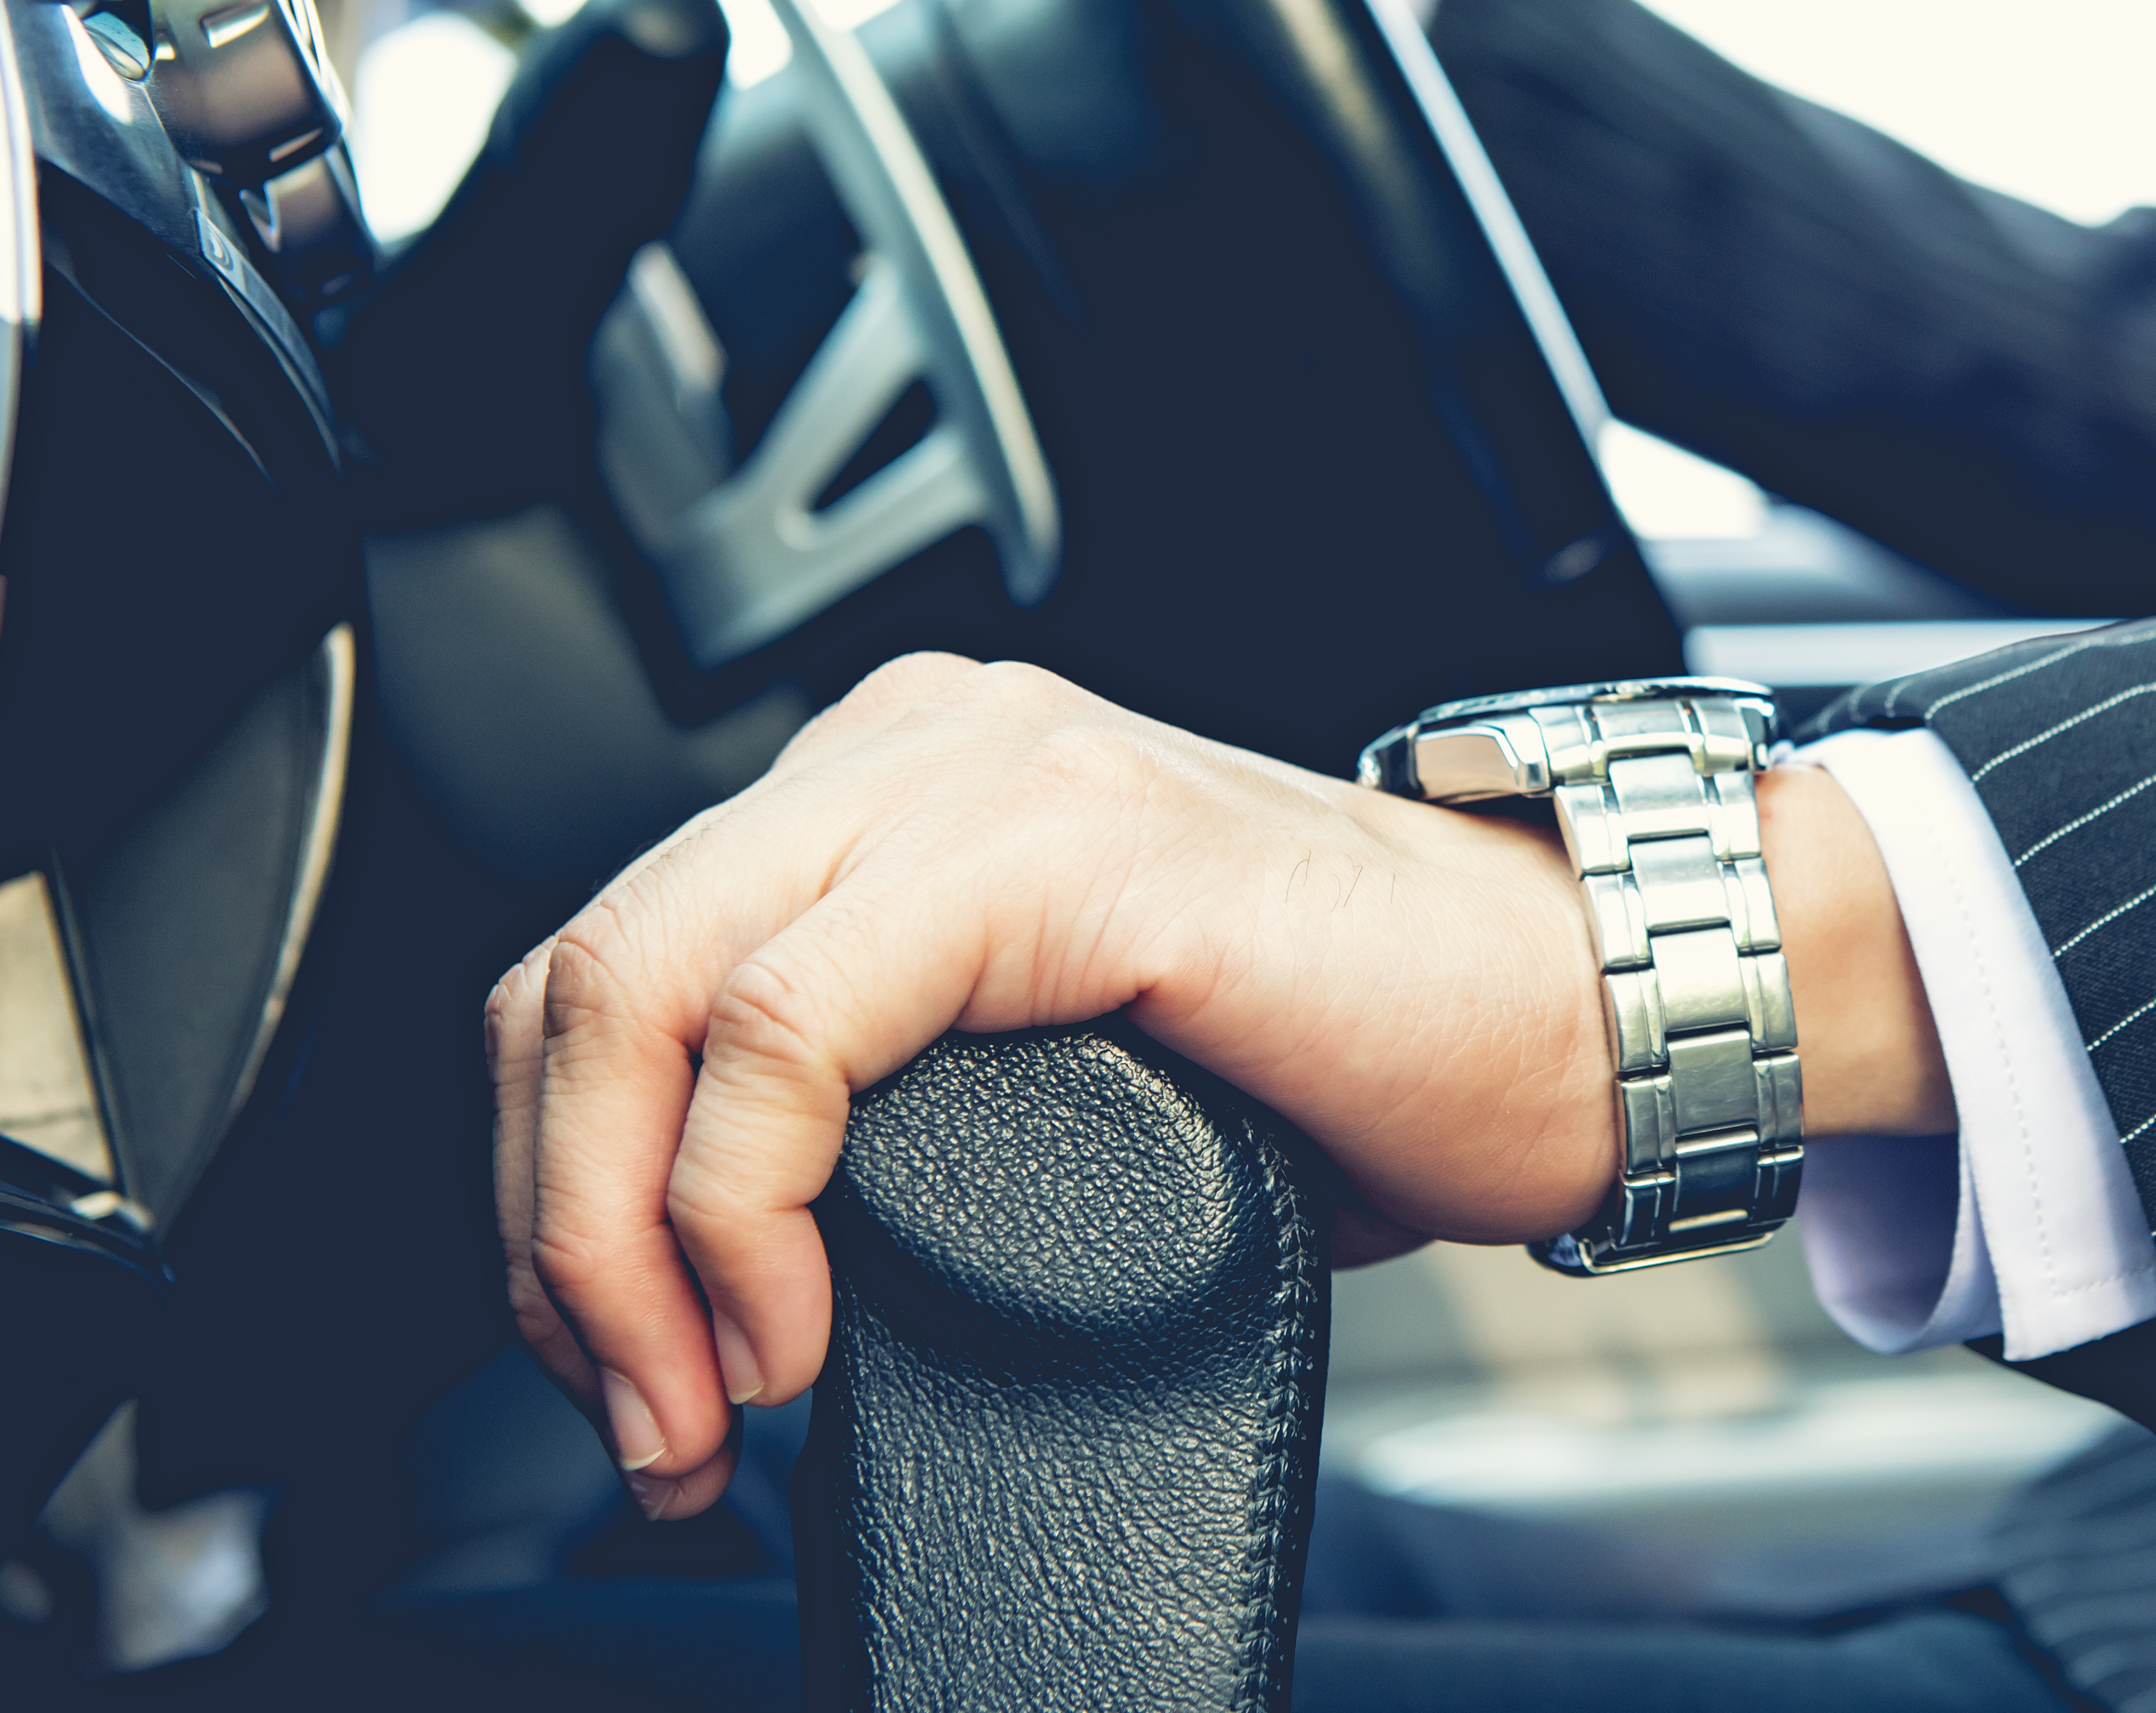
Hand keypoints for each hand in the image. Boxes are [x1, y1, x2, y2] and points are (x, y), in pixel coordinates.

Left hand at [488, 653, 1941, 1519]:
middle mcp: (925, 739)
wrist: (1598, 1007)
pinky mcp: (1064, 844)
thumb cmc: (1383, 1057)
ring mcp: (987, 770)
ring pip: (643, 987)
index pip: (613, 960)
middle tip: (640, 1415)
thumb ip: (903, 1095)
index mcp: (911, 775)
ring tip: (698, 1398)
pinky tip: (793, 1322)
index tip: (624, 1364)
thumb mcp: (1071, 1063)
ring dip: (617, 1243)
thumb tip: (739, 1268)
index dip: (560, 1185)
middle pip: (584, 973)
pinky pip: (787, 1024)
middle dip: (557, 1235)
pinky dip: (739, 1202)